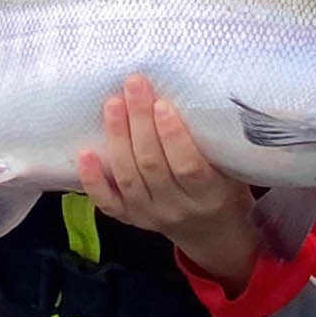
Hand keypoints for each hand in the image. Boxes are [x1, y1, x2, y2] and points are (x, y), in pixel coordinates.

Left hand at [78, 74, 259, 294]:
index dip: (173, 136)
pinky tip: (85, 153)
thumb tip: (192, 92)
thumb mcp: (230, 167)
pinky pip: (107, 201)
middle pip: (152, 165)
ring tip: (113, 104)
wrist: (212, 231)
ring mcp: (149, 215)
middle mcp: (177, 208)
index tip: (163, 104)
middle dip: (140, 122)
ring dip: (118, 138)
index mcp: (209, 195)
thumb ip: (213, 141)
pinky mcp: (128, 218)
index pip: (188, 167)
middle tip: (134, 85)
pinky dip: (93, 179)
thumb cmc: (224, 187)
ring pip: (128, 177)